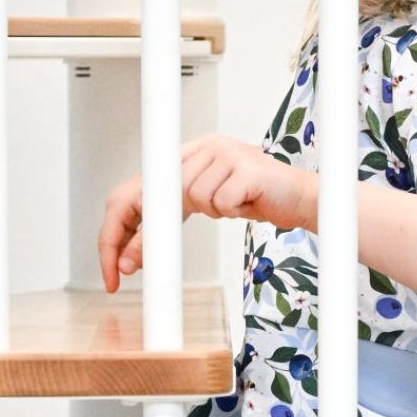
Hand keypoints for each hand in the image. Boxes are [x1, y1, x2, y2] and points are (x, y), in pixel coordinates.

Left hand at [98, 134, 317, 289]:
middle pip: (160, 191)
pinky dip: (232, 209)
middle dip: (144, 236)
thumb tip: (134, 254)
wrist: (303, 198)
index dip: (120, 225)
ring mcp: (226, 152)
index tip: (112, 262)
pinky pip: (220, 201)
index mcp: (192, 151)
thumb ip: (173, 213)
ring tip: (235, 204)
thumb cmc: (257, 199)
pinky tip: (248, 201)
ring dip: (213, 210)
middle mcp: (206, 146)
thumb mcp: (208, 204)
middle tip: (130, 270)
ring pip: (194, 197)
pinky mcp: (246, 166)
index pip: (142, 185)